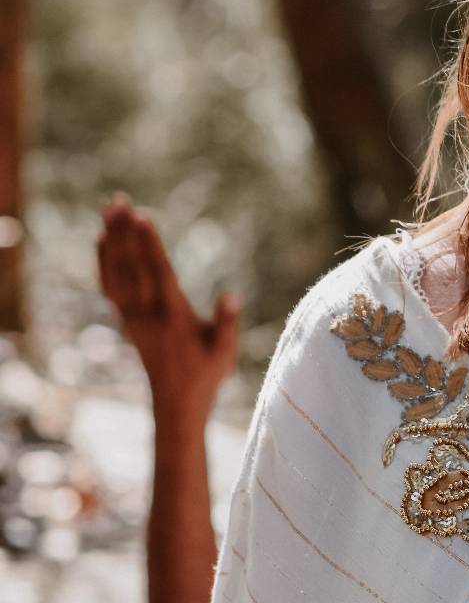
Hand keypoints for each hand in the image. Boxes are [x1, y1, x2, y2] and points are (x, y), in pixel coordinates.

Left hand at [96, 193, 239, 417]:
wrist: (176, 403)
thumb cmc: (206, 375)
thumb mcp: (224, 351)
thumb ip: (227, 322)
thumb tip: (233, 295)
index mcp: (172, 315)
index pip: (158, 271)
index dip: (148, 243)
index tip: (140, 216)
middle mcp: (147, 312)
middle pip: (131, 264)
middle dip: (123, 231)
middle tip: (117, 199)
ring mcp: (133, 316)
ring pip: (116, 270)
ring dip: (111, 239)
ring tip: (108, 209)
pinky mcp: (127, 320)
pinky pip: (109, 284)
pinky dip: (102, 261)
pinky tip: (101, 241)